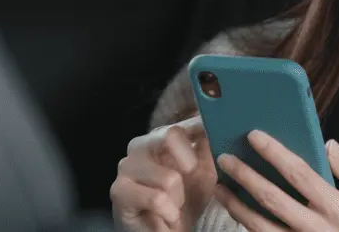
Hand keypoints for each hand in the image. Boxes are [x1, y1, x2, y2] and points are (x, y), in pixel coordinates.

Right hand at [110, 116, 216, 231]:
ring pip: (168, 177)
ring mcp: (127, 166)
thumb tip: (219, 122)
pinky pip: (156, 199)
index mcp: (162, 135)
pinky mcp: (119, 190)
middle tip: (190, 180)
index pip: (185, 121)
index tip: (217, 130)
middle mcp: (142, 144)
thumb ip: (210, 146)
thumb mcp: (205, 172)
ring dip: (179, 199)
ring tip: (175, 206)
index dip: (202, 125)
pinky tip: (166, 217)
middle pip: (171, 134)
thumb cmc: (187, 200)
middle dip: (190, 163)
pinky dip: (169, 213)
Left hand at [214, 130, 338, 230]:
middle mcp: (315, 228)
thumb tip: (327, 144)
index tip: (254, 135)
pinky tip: (236, 212)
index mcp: (335, 207)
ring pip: (260, 225)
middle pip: (271, 198)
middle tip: (225, 159)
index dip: (274, 152)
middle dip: (245, 176)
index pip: (298, 173)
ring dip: (236, 205)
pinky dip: (247, 227)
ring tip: (220, 187)